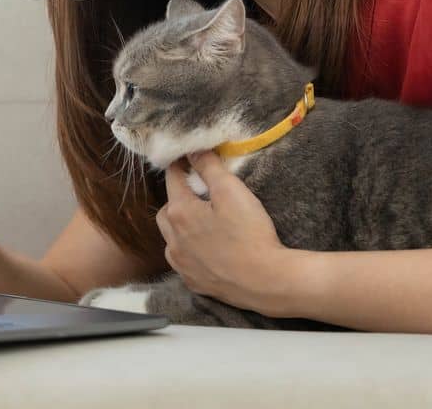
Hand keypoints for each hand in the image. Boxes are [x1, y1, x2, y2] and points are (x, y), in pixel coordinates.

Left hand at [159, 150, 296, 315]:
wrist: (266, 282)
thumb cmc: (250, 234)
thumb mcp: (231, 191)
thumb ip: (209, 167)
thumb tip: (193, 150)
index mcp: (179, 212)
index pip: (172, 178)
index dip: (181, 165)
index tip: (188, 158)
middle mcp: (172, 238)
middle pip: (166, 210)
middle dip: (177, 198)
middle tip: (198, 195)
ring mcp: (181, 263)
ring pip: (170, 237)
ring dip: (180, 227)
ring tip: (202, 222)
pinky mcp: (192, 281)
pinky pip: (182, 260)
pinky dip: (188, 250)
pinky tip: (206, 249)